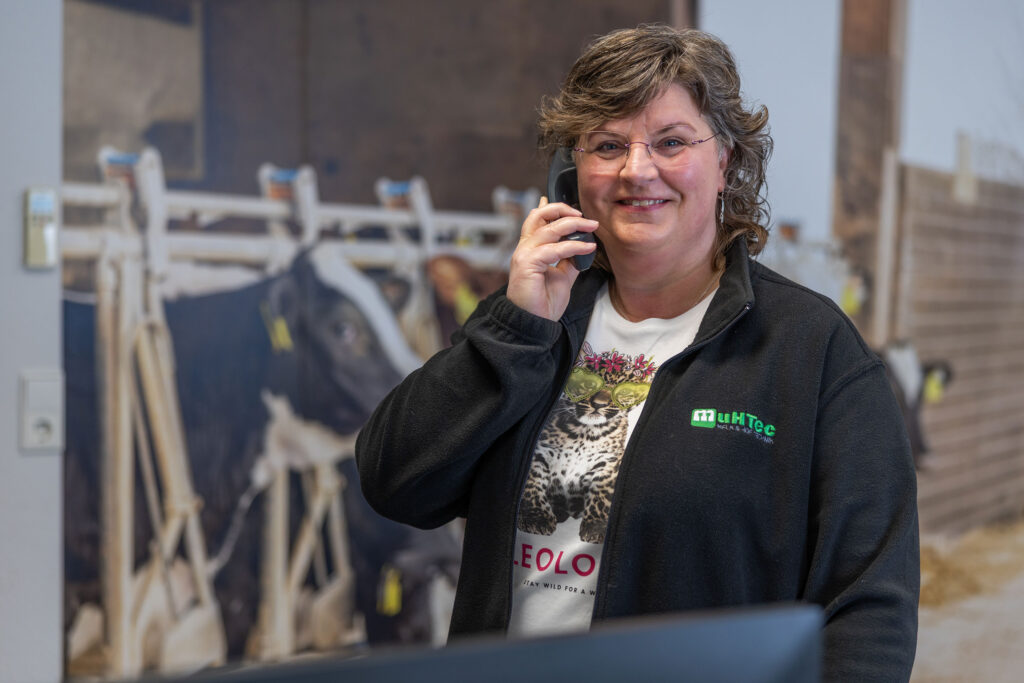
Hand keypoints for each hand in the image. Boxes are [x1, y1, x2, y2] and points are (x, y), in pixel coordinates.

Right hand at [506, 197, 597, 320]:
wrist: (534, 323)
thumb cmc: (543, 302)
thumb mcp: (562, 276)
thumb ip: (569, 259)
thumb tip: (583, 247)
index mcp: (530, 249)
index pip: (537, 220)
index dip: (552, 208)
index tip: (573, 208)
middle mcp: (525, 248)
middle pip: (539, 215)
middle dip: (563, 210)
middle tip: (585, 216)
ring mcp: (524, 254)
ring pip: (549, 228)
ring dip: (574, 225)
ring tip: (592, 227)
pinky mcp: (527, 264)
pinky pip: (554, 249)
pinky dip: (574, 246)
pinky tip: (588, 248)